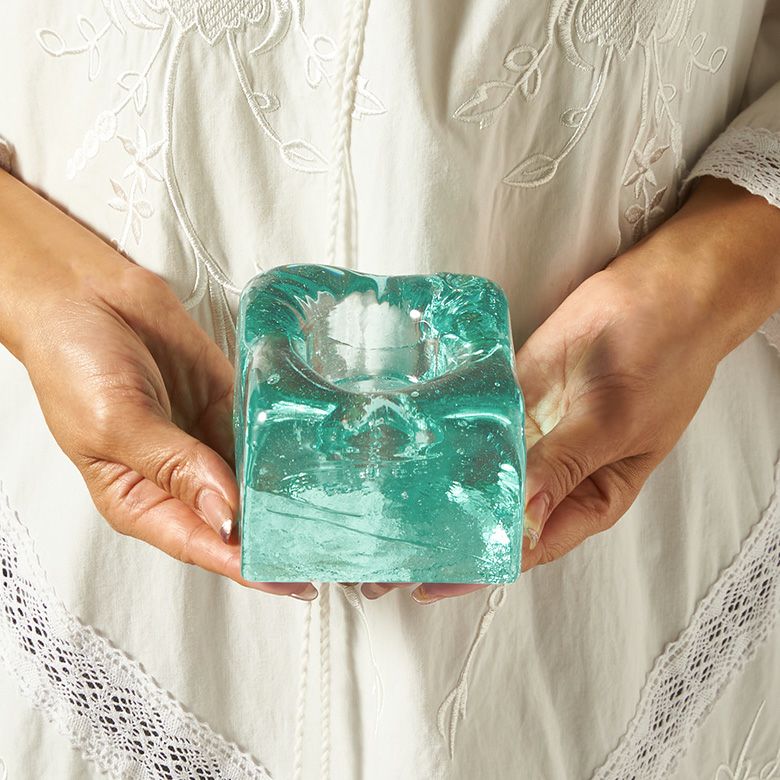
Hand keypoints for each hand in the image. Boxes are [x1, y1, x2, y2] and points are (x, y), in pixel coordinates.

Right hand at [0, 170, 316, 599]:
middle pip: (239, 519)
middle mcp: (181, 477)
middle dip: (281, 537)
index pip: (202, 543)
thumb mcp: (115, 424)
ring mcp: (209, 440)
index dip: (247, 565)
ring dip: (292, 496)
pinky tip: (322, 459)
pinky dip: (291, 445)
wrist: (84, 292)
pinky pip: (265, 432)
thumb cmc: (73, 361)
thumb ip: (174, 468)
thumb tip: (226, 515)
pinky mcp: (229, 405)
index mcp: (142, 498)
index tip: (293, 580)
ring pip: (259, 480)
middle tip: (334, 555)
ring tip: (341, 516)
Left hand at [361, 176, 779, 602]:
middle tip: (386, 557)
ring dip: (437, 490)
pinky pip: (474, 423)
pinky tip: (406, 450)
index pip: (525, 547)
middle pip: (493, 515)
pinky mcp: (512, 393)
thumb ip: (564, 464)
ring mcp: (530, 432)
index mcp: (587, 497)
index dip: (477, 567)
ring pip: (478, 473)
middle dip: (445, 535)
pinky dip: (445, 437)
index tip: (425, 581)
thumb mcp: (615, 420)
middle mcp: (553, 472)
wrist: (662, 289)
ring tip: (383, 511)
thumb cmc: (663, 359)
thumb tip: (520, 517)